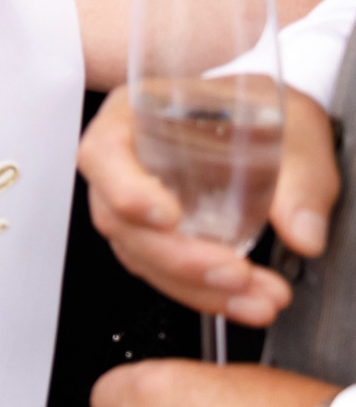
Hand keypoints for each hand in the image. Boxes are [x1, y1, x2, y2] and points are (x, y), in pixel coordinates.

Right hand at [80, 85, 337, 322]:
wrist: (267, 123)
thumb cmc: (259, 109)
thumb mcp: (290, 127)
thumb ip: (299, 178)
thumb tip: (302, 231)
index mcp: (135, 114)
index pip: (104, 154)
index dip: (125, 189)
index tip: (169, 216)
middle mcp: (123, 160)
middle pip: (119, 220)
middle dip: (178, 258)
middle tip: (234, 274)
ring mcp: (133, 200)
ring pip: (139, 254)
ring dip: (193, 286)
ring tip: (254, 298)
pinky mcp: (153, 234)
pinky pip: (160, 270)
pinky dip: (200, 292)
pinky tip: (242, 298)